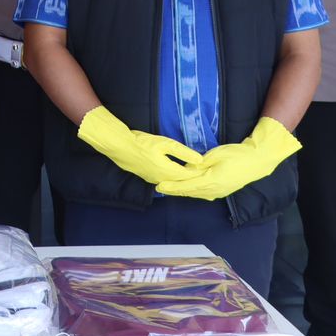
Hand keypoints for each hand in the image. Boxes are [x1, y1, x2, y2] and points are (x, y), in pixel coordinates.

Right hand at [77, 106, 203, 185]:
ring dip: (185, 186)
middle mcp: (163, 179)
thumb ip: (184, 152)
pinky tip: (178, 182)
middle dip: (196, 187)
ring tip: (198, 189)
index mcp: (169, 171)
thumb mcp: (165, 143)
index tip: (214, 178)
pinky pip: (167, 183)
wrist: (120, 147)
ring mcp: (155, 180)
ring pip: (175, 185)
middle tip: (211, 193)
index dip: (202, 176)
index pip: (190, 176)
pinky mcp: (149, 178)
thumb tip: (200, 160)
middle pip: (183, 185)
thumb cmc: (142, 142)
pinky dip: (175, 184)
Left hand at [156, 116, 300, 200]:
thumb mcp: (214, 155)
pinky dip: (193, 191)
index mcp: (212, 180)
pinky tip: (187, 188)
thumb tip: (186, 170)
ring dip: (183, 191)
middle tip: (160, 188)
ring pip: (197, 193)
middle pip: (190, 191)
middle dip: (174, 190)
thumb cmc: (236, 154)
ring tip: (170, 189)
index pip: (187, 185)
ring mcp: (219, 192)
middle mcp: (214, 190)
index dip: (172, 186)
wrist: (257, 161)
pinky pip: (204, 193)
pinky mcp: (223, 191)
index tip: (160, 186)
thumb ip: (199, 164)